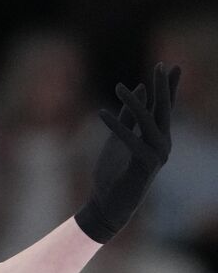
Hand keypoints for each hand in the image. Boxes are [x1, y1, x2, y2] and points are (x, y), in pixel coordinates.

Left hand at [74, 62, 180, 243]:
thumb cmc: (113, 174)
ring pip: (150, 123)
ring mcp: (157, 156)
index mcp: (158, 138)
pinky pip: (132, 141)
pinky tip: (102, 112)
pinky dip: (118, 126)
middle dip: (162, 87)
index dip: (168, 87)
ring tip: (119, 87)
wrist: (108, 207)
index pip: (164, 108)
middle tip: (160, 65)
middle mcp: (163, 145)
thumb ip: (128, 117)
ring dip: (135, 103)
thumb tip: (137, 91)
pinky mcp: (144, 166)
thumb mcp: (118, 139)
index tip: (170, 66)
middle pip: (164, 111)